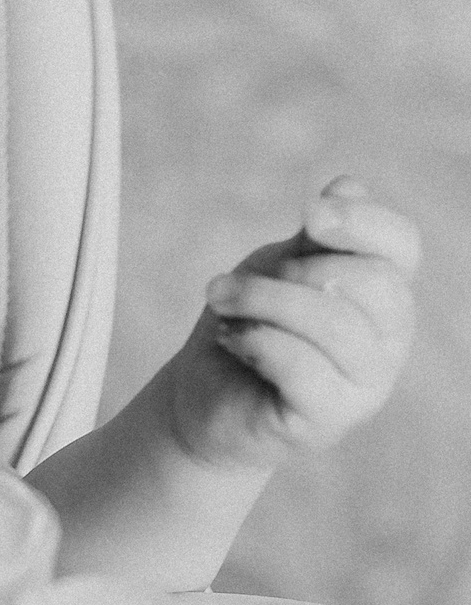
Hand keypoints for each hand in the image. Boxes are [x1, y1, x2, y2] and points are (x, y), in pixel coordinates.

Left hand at [156, 177, 419, 472]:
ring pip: (335, 324)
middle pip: (370, 282)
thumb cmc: (248, 324)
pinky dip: (255, 341)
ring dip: (260, 301)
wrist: (202, 396)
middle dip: (290, 272)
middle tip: (232, 285)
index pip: (402, 246)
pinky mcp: (330, 419)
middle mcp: (389, 341)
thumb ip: (317, 236)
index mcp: (382, 294)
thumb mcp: (277, 267)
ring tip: (220, 303)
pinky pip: (302, 366)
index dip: (362, 221)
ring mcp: (367, 385)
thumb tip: (349, 185)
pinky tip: (231, 340)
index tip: (309, 214)